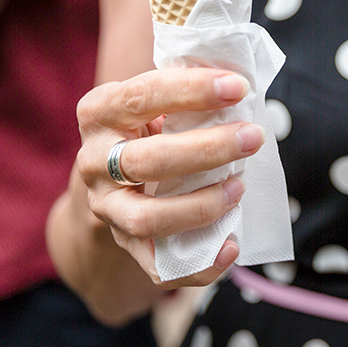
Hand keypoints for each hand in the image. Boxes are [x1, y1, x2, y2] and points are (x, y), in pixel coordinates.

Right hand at [75, 67, 263, 288]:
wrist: (113, 181)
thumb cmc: (150, 127)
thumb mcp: (157, 101)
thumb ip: (187, 91)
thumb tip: (241, 80)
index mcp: (101, 113)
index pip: (140, 96)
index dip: (191, 90)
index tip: (238, 86)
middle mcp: (95, 161)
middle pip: (147, 161)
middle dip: (207, 150)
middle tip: (253, 137)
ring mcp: (107, 208)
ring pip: (148, 218)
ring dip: (201, 206)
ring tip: (240, 188)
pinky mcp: (126, 245)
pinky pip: (159, 266)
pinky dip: (200, 264)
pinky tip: (231, 246)